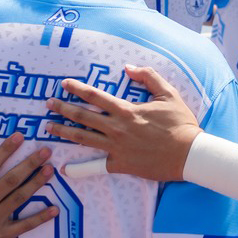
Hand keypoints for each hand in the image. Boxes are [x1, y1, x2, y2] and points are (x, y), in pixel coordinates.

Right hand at [0, 135, 58, 237]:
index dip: (6, 150)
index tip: (20, 136)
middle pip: (11, 180)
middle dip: (29, 164)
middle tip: (46, 151)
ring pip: (19, 198)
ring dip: (36, 183)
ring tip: (50, 170)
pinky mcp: (1, 236)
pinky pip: (24, 226)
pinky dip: (40, 218)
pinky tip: (55, 209)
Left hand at [47, 66, 198, 181]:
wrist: (189, 154)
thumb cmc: (180, 123)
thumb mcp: (167, 93)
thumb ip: (147, 77)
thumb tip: (128, 67)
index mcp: (126, 110)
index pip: (95, 96)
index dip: (77, 89)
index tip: (64, 84)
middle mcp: (117, 128)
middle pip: (82, 117)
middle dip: (63, 109)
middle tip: (48, 104)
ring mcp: (117, 148)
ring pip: (83, 138)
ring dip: (64, 132)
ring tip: (49, 127)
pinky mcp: (121, 165)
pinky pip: (96, 166)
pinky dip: (80, 169)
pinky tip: (66, 170)